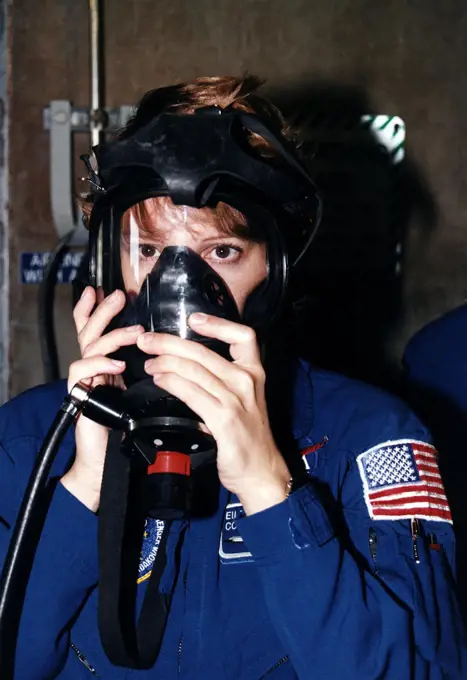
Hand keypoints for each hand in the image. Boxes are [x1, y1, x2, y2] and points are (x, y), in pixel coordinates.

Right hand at [61, 287, 143, 510]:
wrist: (107, 463)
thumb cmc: (127, 430)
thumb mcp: (142, 395)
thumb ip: (149, 374)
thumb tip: (172, 355)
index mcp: (108, 366)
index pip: (100, 332)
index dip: (100, 311)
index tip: (110, 291)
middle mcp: (94, 369)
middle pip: (91, 330)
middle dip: (104, 311)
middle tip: (119, 296)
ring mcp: (85, 381)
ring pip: (89, 345)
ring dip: (113, 335)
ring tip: (134, 332)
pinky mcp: (79, 395)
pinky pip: (82, 371)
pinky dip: (100, 363)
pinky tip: (116, 364)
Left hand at [138, 313, 290, 514]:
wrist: (262, 472)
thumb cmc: (249, 437)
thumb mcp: (244, 400)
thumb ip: (222, 382)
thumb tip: (185, 366)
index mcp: (254, 373)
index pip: (244, 336)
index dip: (217, 323)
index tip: (193, 319)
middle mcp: (247, 382)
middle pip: (205, 352)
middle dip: (170, 343)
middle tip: (147, 341)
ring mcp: (236, 401)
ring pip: (195, 371)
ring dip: (165, 363)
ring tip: (149, 363)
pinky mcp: (225, 420)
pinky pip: (193, 394)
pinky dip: (172, 383)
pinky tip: (160, 381)